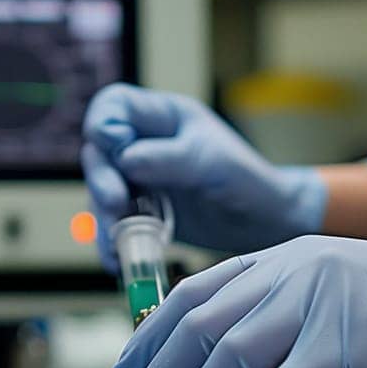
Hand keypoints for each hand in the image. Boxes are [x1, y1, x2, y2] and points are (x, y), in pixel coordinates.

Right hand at [81, 83, 326, 269]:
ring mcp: (142, 181)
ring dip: (104, 218)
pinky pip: (116, 226)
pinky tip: (120, 261)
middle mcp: (145, 146)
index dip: (104, 125)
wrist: (266, 224)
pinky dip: (114, 244)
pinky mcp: (143, 215)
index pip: (114, 106)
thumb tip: (124, 159)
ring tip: (117, 242)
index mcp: (163, 117)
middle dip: (101, 179)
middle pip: (100, 153)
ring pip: (103, 194)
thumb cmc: (246, 181)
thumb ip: (167, 158)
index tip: (117, 151)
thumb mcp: (210, 163)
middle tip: (116, 204)